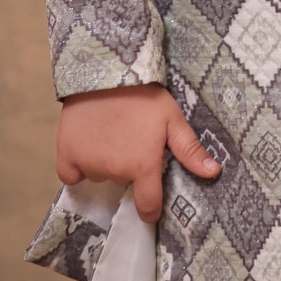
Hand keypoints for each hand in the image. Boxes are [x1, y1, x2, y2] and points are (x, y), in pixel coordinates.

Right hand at [56, 83, 220, 223]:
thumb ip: (190, 150)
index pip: (147, 206)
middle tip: (131, 141)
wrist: (106, 71)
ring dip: (104, 163)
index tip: (151, 205)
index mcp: (142, 166)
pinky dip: (77, 166)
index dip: (150, 209)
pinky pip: (71, 174)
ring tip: (110, 134)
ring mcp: (88, 163)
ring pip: (99, 174)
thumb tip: (214, 173)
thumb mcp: (172, 118)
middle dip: (128, 169)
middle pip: (123, 183)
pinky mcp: (66, 154)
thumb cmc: (143, 95)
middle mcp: (114, 171)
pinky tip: (86, 146)